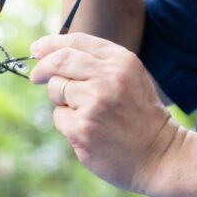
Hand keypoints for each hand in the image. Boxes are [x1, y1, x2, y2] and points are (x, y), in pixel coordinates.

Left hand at [29, 33, 184, 194]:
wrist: (160, 155)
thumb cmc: (140, 114)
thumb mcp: (130, 76)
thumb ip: (99, 62)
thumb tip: (53, 54)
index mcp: (121, 60)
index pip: (76, 41)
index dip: (51, 44)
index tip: (37, 49)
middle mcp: (108, 77)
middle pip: (60, 61)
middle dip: (42, 67)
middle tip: (36, 76)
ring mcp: (94, 103)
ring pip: (55, 89)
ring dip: (61, 100)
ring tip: (85, 113)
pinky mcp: (82, 128)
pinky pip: (59, 117)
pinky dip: (67, 123)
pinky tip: (89, 131)